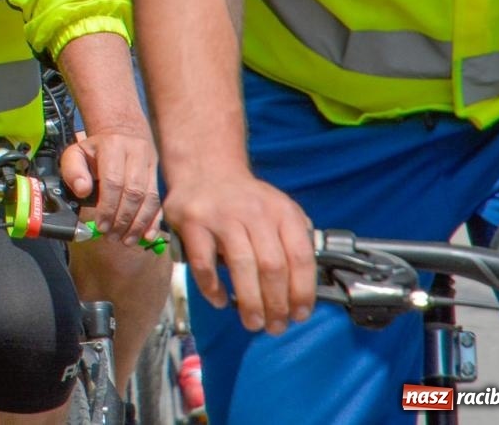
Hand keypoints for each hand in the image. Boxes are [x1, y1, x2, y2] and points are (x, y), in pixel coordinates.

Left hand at [60, 126, 160, 244]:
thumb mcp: (76, 153)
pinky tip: (147, 235)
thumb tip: (82, 190)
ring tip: (126, 240)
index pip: (113, 181)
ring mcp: (152, 164)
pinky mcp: (160, 175)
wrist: (123, 132)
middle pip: (134, 192)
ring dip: (138, 223)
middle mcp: (136, 152)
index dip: (108, 207)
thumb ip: (72, 171)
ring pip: (150, 198)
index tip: (101, 226)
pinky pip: (160, 201)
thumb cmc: (96, 149)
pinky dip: (154, 221)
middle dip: (123, 219)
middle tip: (112, 237)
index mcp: (113, 145)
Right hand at [164, 168, 314, 333]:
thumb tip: (305, 290)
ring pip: (242, 266)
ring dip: (250, 302)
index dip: (303, 292)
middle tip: (275, 327)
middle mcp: (255, 212)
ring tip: (253, 322)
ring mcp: (222, 216)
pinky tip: (219, 300)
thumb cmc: (246, 200)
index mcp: (282, 211)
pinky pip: (203, 263)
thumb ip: (294, 240)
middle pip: (272, 267)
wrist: (206, 169)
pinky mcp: (193, 222)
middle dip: (276, 304)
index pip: (301, 258)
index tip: (300, 314)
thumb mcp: (279, 209)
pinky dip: (212, 288)